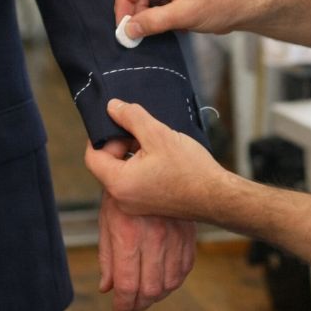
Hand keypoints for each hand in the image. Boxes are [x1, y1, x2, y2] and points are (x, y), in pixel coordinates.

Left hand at [86, 99, 225, 219]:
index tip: (116, 122)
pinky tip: (163, 154)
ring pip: (123, 170)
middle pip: (107, 163)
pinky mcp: (149, 204)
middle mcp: (123, 198)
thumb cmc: (190, 169)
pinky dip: (143, 164)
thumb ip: (131, 118)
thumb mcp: (158, 134)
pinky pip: (136, 179)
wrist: (217, 196)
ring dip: (134, 152)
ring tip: (156, 140)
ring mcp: (136, 204)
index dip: (101, 135)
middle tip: (142, 129)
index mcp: (119, 183)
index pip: (93, 156)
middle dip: (122, 142)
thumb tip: (112, 107)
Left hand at [94, 136, 197, 310]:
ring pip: (168, 283)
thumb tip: (105, 285)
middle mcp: (154, 238)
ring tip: (145, 297)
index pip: (126, 282)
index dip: (122, 303)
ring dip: (156, 295)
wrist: (165, 157)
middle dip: (138, 304)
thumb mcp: (109, 209)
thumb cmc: (130, 182)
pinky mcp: (189, 233)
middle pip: (149, 289)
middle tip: (130, 307)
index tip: (118, 310)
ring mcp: (175, 237)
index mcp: (129, 232)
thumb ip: (106, 250)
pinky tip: (164, 281)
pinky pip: (184, 268)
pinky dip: (174, 281)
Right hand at [114, 0, 249, 39]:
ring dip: (142, 10)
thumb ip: (154, 22)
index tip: (123, 24)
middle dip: (132, 6)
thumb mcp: (185, 15)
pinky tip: (160, 23)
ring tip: (148, 29)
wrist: (244, 7)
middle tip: (131, 29)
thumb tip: (128, 30)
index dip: (124, 1)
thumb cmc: (222, 5)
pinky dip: (152, 9)